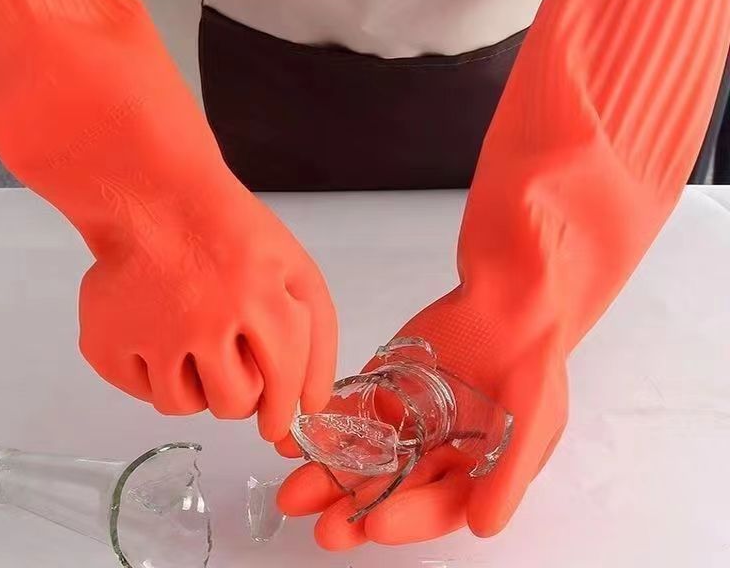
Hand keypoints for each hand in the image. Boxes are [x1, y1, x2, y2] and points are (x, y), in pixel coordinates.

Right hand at [79, 180, 337, 441]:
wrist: (156, 199)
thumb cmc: (232, 234)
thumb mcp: (295, 270)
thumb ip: (317, 336)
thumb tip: (310, 406)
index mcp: (261, 300)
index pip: (282, 383)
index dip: (280, 410)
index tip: (273, 422)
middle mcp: (206, 322)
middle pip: (231, 405)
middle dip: (238, 393)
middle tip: (227, 361)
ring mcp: (151, 333)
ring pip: (180, 405)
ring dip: (193, 384)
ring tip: (190, 339)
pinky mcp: (105, 341)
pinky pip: (137, 390)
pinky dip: (150, 371)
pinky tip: (156, 332)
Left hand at [277, 285, 566, 547]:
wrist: (507, 303)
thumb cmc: (532, 361)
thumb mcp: (535, 416)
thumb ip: (509, 472)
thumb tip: (485, 527)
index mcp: (473, 475)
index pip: (437, 506)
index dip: (409, 518)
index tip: (376, 524)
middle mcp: (435, 457)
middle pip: (393, 490)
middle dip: (357, 509)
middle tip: (324, 527)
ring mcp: (406, 424)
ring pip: (364, 456)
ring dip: (331, 476)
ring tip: (296, 494)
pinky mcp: (382, 391)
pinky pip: (350, 412)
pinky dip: (325, 426)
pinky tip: (301, 438)